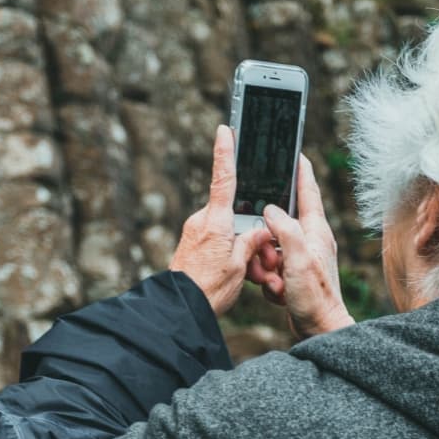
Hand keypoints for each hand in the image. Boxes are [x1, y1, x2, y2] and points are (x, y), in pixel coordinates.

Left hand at [169, 125, 274, 315]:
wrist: (179, 309)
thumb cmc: (208, 289)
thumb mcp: (238, 266)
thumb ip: (251, 243)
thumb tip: (259, 231)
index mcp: (215, 221)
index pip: (223, 178)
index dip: (225, 152)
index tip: (225, 129)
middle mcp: (202, 221)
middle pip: (233, 213)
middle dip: (249, 231)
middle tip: (259, 260)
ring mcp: (194, 232)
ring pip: (227, 230)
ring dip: (240, 248)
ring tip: (247, 275)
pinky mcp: (191, 244)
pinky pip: (216, 241)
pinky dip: (229, 254)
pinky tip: (234, 275)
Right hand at [247, 155, 353, 339]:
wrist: (320, 330)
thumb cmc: (315, 297)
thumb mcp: (298, 259)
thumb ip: (285, 230)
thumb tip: (271, 209)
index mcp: (316, 231)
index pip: (308, 191)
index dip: (300, 171)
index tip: (294, 152)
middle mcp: (310, 240)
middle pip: (279, 223)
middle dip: (266, 238)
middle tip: (268, 258)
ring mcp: (302, 258)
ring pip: (271, 247)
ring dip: (265, 263)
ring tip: (273, 280)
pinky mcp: (294, 274)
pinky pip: (271, 267)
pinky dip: (269, 279)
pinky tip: (277, 291)